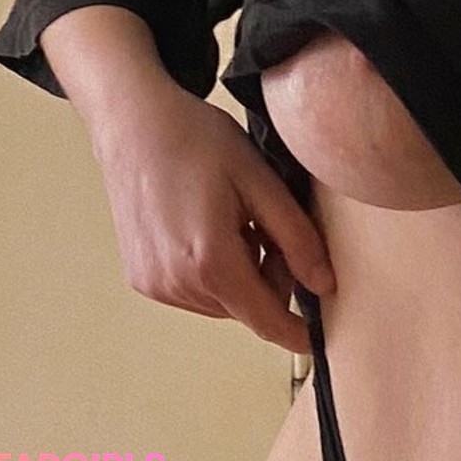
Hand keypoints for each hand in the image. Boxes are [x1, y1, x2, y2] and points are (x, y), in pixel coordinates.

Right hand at [91, 78, 335, 353]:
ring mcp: (154, 283)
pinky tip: (206, 226)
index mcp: (210, 260)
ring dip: (239, 275)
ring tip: (234, 221)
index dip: (294, 331)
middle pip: (244, 308)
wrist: (136, 123)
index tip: (315, 338)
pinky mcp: (141, 277)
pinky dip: (210, 271)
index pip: (264, 318)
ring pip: (219, 301)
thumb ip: (296, 236)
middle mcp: (176, 282)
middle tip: (267, 227)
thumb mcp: (260, 180)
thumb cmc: (199, 141)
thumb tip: (324, 284)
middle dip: (268, 279)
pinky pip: (192, 291)